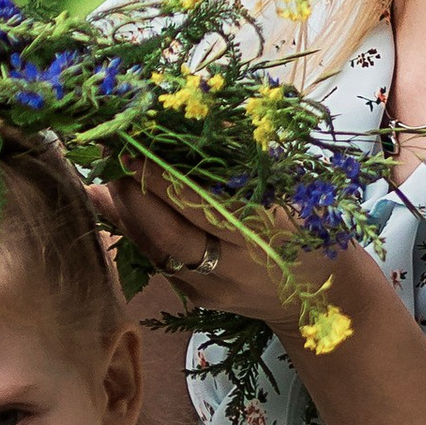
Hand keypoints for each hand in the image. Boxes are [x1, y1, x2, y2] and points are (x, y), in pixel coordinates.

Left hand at [102, 168, 309, 328]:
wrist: (316, 294)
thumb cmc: (304, 228)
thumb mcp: (284, 192)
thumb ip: (241, 163)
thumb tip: (196, 125)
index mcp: (260, 234)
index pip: (201, 206)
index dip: (163, 180)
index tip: (135, 152)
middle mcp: (233, 267)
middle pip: (168, 236)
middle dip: (134, 197)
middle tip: (113, 160)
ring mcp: (211, 289)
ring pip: (155, 251)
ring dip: (127, 213)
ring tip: (110, 176)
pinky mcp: (198, 299)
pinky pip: (159, 263)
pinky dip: (138, 232)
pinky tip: (122, 206)